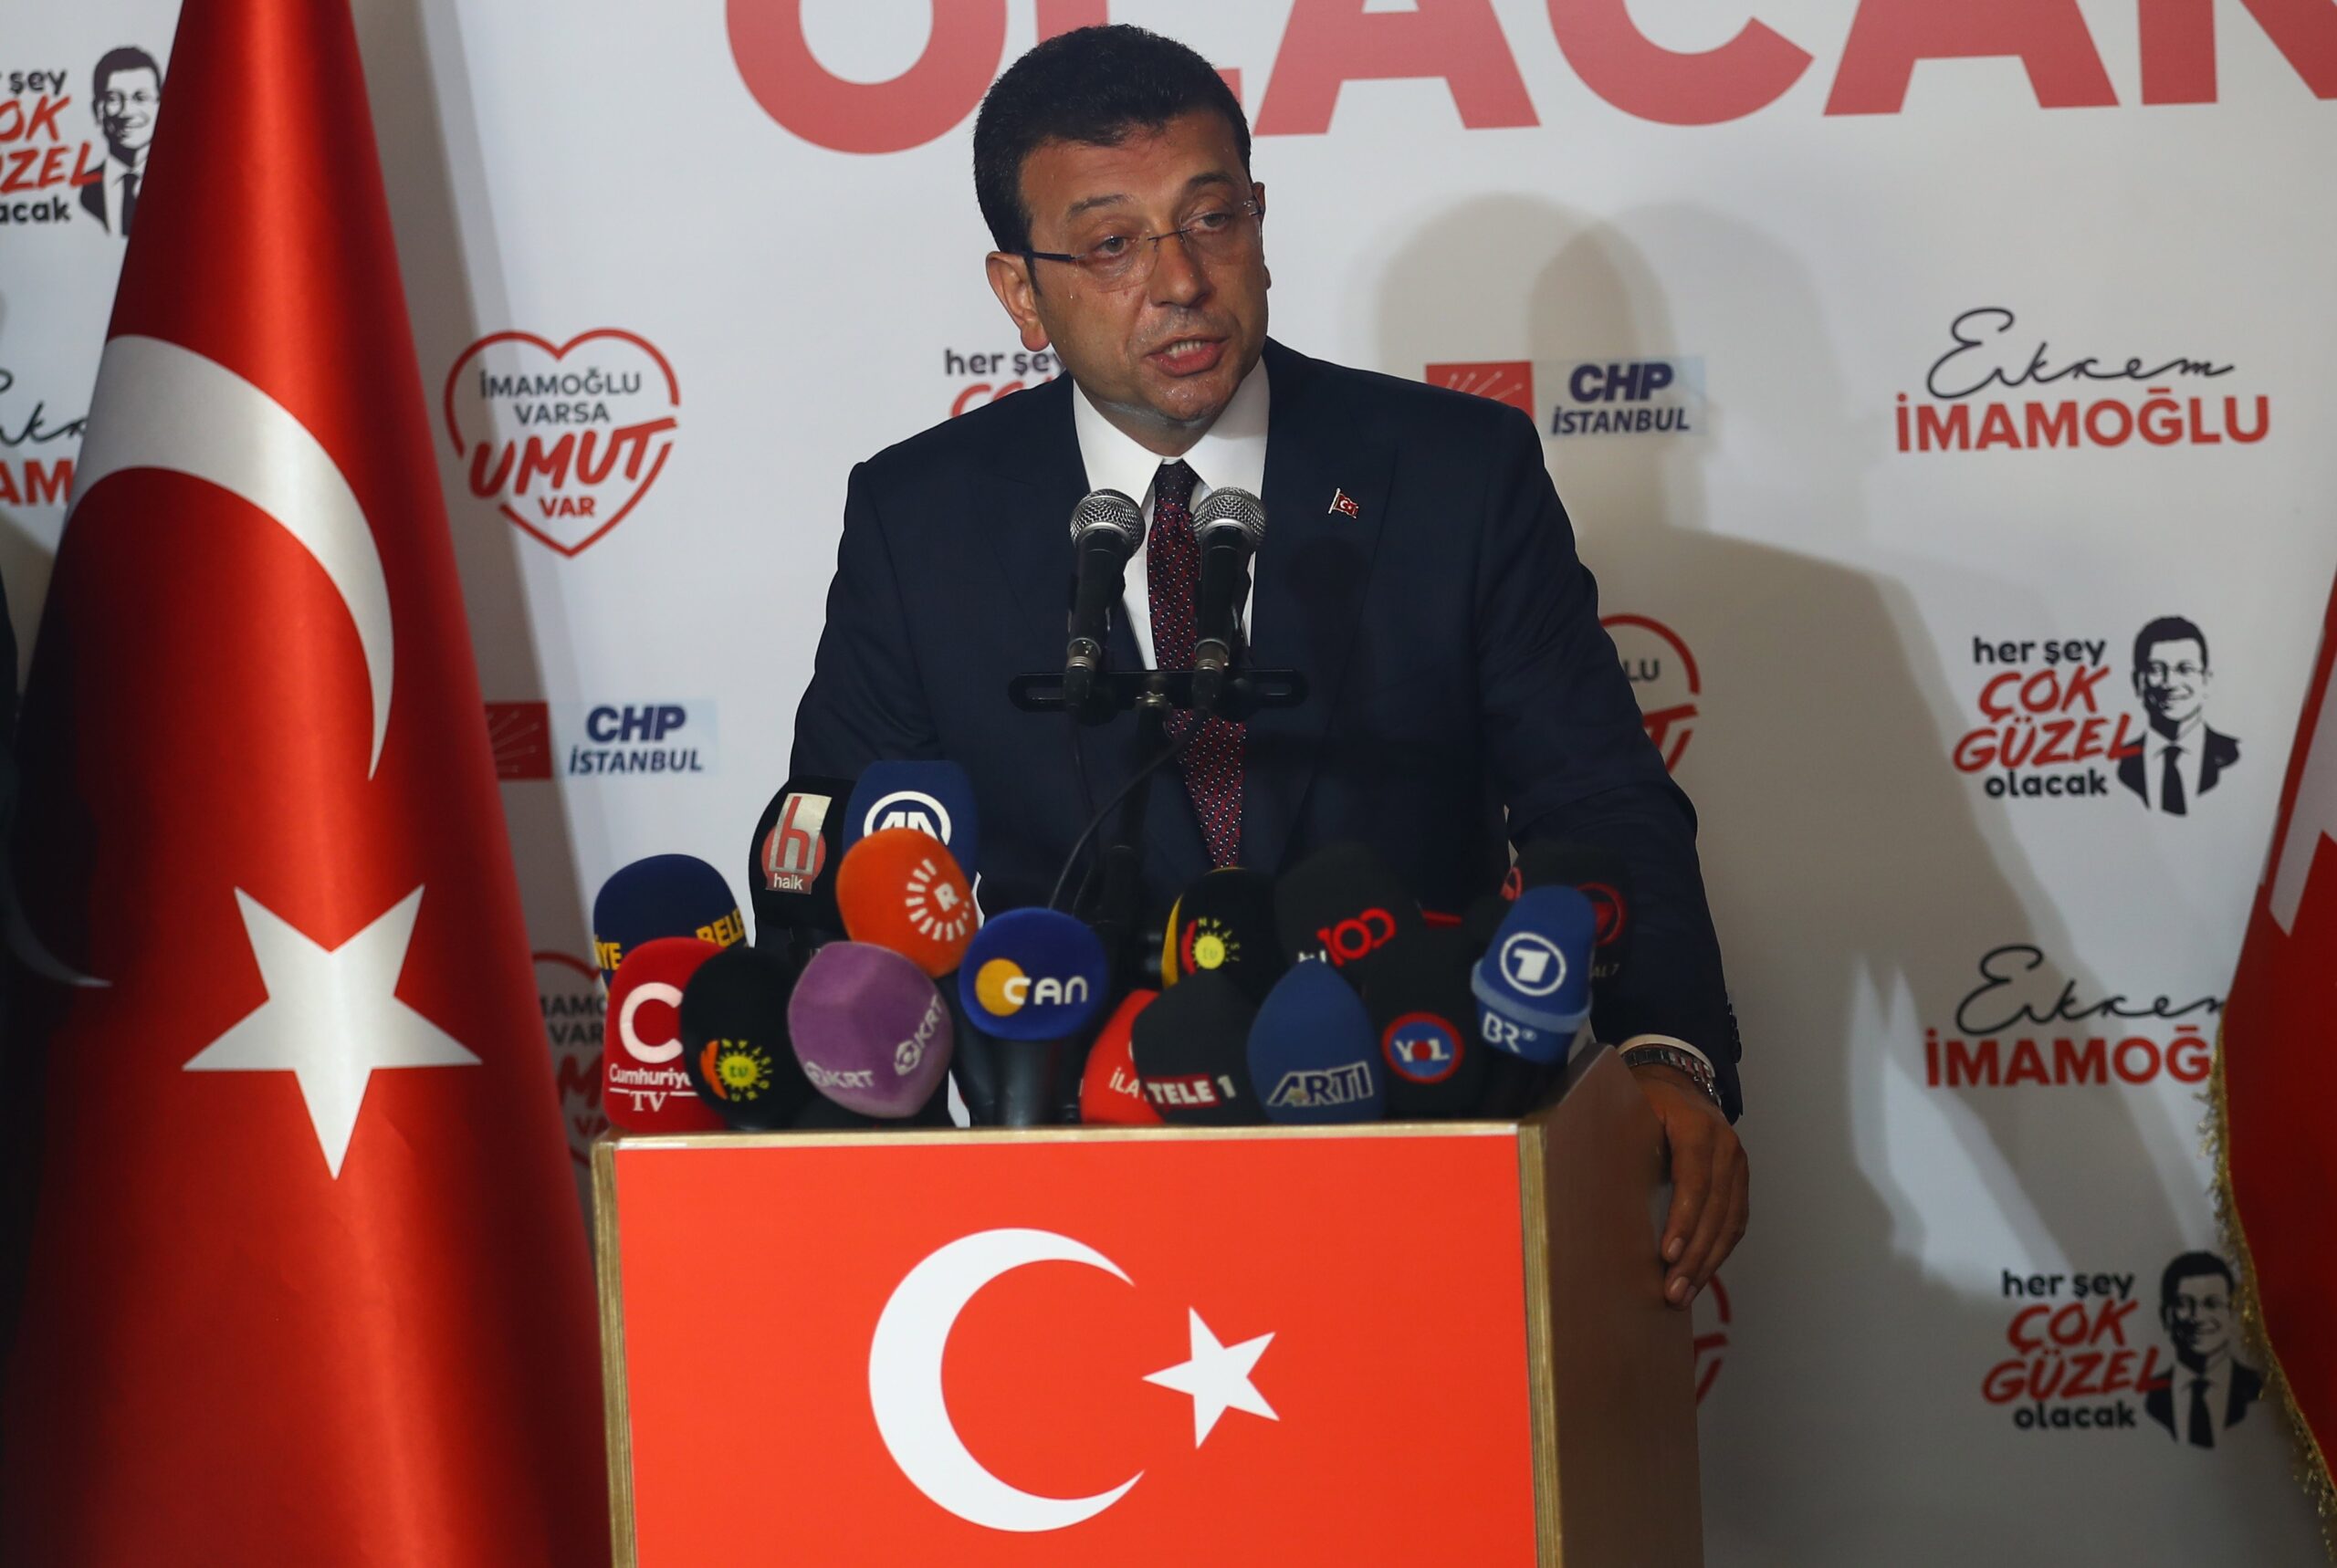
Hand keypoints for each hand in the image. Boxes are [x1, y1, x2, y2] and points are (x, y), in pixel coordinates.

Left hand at [1632, 1063, 1746, 1309]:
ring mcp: (1737, 1164)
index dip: (1684, 1218)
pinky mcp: (1740, 1181)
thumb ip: (1618, 1137)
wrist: (1679, 1080)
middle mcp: (1725, 1145)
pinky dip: (1718, 1252)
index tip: (1668, 1253)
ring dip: (1707, 1262)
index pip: (1694, 1178)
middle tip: (1673, 1288)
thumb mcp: (1630, 1107)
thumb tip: (1587, 1180)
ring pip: (1730, 1221)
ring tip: (1683, 1293)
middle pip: (1715, 1208)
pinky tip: (1700, 1276)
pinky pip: (1735, 1222)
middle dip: (1694, 1254)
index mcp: (1697, 1126)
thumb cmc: (1646, 1098)